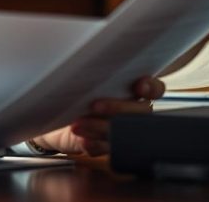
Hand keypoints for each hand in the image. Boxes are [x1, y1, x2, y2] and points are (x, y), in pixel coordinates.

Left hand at [32, 76, 164, 156]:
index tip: (139, 86)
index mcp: (129, 89)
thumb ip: (90, 73)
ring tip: (78, 124)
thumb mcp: (80, 79)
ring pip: (124, 132)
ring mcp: (121, 129)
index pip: (153, 88)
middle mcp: (130, 110)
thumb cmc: (71, 95)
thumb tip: (83, 60)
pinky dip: (95, 144)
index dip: (151, 87)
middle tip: (94, 105)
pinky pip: (108, 148)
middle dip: (118, 108)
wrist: (54, 122)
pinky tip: (84, 140)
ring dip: (101, 127)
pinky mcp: (107, 146)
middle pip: (141, 112)